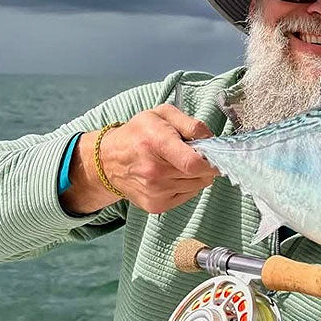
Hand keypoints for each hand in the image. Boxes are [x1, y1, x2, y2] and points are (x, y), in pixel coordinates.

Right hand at [67, 104, 217, 213]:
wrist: (108, 160)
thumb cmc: (138, 134)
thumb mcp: (162, 114)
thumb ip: (190, 123)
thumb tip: (211, 139)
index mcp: (156, 144)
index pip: (194, 163)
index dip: (211, 161)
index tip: (212, 154)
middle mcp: (154, 171)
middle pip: (200, 176)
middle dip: (206, 165)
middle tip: (194, 155)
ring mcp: (154, 191)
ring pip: (197, 186)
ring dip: (196, 175)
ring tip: (178, 164)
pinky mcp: (156, 205)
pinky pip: (187, 196)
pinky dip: (187, 186)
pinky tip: (172, 175)